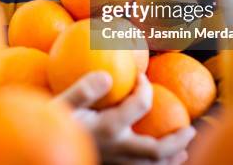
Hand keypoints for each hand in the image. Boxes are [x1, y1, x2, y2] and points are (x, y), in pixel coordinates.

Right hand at [54, 72, 194, 164]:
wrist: (41, 152)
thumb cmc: (47, 125)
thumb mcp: (61, 104)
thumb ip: (83, 90)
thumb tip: (107, 75)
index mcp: (108, 128)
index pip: (139, 106)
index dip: (146, 89)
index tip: (143, 76)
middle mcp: (116, 149)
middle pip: (156, 151)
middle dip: (176, 139)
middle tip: (191, 128)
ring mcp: (115, 163)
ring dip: (171, 159)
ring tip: (184, 150)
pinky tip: (160, 161)